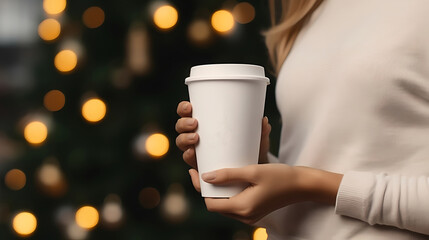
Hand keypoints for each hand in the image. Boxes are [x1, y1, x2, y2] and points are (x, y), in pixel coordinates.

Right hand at [175, 101, 271, 167]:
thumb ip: (261, 132)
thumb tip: (264, 121)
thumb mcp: (257, 139)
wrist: (252, 172)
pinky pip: (189, 163)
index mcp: (205, 123)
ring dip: (184, 140)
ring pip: (182, 144)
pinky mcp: (200, 167)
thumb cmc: (251, 149)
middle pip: (181, 127)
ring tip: (196, 139)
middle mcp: (197, 136)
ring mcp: (197, 152)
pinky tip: (192, 155)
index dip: (184, 108)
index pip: (188, 112)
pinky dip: (189, 158)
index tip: (190, 106)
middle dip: (183, 123)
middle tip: (195, 123)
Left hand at [188, 164, 342, 224]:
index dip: (200, 188)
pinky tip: (228, 179)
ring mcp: (250, 216)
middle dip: (207, 189)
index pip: (211, 203)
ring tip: (213, 172)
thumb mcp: (253, 171)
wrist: (302, 185)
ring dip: (217, 191)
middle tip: (202, 168)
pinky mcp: (254, 211)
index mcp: (243, 208)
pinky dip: (228, 193)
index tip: (195, 170)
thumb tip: (205, 176)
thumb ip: (228, 174)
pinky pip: (234, 204)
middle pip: (216, 205)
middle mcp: (244, 216)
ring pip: (225, 205)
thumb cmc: (280, 176)